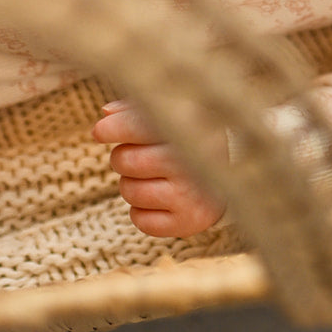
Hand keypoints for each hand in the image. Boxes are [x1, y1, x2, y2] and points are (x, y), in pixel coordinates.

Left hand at [92, 100, 226, 237]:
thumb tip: (105, 114)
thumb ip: (138, 110)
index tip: (99, 131)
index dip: (114, 128)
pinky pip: (140, 220)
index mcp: (192, 126)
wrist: (232, 178)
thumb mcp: (173, 116)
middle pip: (126, 160)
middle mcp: (194, 160)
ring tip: (151, 177)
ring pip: (129, 190)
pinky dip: (141, 211)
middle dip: (122, 157)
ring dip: (130, 184)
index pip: (139, 125)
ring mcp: (192, 193)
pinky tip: (159, 199)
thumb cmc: (191, 140)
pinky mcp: (188, 221)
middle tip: (138, 156)